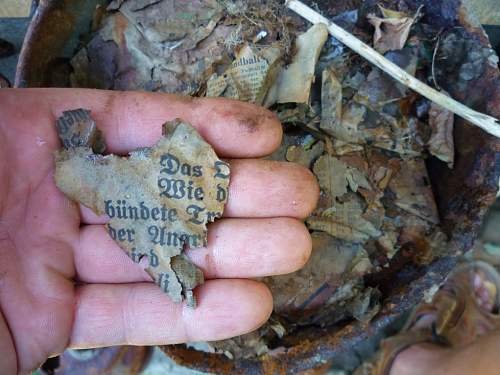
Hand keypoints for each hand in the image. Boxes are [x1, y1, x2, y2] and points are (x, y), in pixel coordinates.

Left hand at [0, 89, 318, 373]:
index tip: (264, 134)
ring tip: (293, 247)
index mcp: (32, 141)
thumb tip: (141, 110)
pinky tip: (247, 304)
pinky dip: (186, 313)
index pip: (133, 124)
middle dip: (236, 191)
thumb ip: (41, 119)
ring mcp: (54, 263)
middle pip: (159, 192)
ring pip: (155, 255)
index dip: (202, 126)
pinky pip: (126, 316)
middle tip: (300, 195)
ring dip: (230, 254)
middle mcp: (52, 200)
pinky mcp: (51, 323)